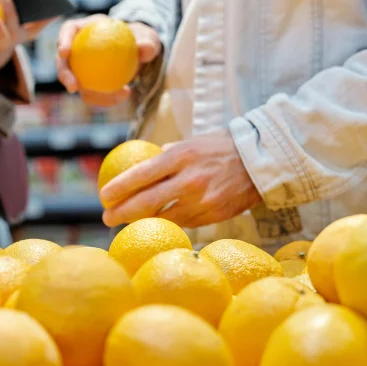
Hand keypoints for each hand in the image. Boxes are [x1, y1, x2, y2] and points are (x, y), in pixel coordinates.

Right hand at [56, 15, 161, 106]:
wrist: (138, 53)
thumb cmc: (139, 39)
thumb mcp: (147, 37)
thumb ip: (146, 42)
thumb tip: (143, 48)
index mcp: (85, 29)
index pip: (68, 30)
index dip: (62, 40)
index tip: (64, 52)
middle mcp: (77, 48)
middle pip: (63, 62)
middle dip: (64, 75)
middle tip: (74, 87)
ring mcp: (80, 68)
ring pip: (75, 82)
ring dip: (88, 93)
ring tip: (111, 95)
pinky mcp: (88, 83)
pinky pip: (92, 93)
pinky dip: (105, 97)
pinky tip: (122, 96)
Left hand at [99, 131, 262, 227]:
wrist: (262, 161)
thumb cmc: (221, 148)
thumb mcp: (192, 142)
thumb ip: (168, 154)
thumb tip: (145, 164)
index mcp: (181, 156)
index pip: (142, 174)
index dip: (119, 187)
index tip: (104, 196)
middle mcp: (189, 179)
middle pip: (147, 201)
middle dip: (122, 213)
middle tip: (107, 218)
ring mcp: (202, 200)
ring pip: (163, 217)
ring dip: (142, 221)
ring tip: (127, 222)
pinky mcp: (213, 215)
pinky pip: (184, 222)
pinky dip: (169, 222)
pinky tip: (158, 223)